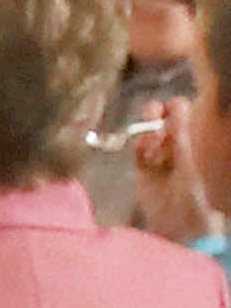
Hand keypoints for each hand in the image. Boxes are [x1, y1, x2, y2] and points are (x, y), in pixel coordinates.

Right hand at [134, 98, 222, 243]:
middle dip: (157, 115)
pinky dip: (140, 146)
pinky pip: (138, 149)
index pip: (185, 118)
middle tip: (154, 112)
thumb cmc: (196, 198)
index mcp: (195, 146)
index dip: (177, 109)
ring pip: (148, 133)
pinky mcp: (143, 169)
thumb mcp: (190, 165)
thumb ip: (180, 136)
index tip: (171, 107)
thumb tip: (178, 103)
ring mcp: (159, 158)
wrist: (180, 231)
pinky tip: (145, 151)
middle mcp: (177, 149)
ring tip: (152, 139)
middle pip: (163, 121)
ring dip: (147, 131)